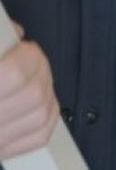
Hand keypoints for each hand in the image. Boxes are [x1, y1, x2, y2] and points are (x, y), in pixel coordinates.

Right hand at [0, 23, 59, 159]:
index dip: (26, 55)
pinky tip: (40, 101)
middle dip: (40, 69)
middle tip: (29, 57)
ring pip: (40, 116)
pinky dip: (47, 116)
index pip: (14, 74)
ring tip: (33, 75)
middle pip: (33, 94)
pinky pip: (37, 137)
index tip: (23, 46)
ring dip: (46, 90)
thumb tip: (15, 32)